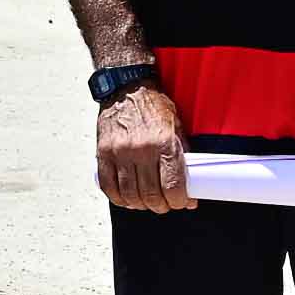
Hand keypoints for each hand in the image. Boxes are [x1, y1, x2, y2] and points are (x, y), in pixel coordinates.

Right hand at [94, 80, 191, 213]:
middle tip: (165, 204)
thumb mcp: (177, 127)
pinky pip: (108, 186)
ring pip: (130, 194)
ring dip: (140, 205)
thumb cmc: (153, 106)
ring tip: (147, 202)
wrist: (126, 87)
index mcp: (164, 142)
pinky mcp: (103, 153)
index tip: (182, 202)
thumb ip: (183, 157)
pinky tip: (126, 198)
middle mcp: (141, 149)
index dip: (179, 201)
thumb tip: (191, 190)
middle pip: (151, 194)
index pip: (172, 185)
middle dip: (161, 206)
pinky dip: (118, 198)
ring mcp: (120, 152)